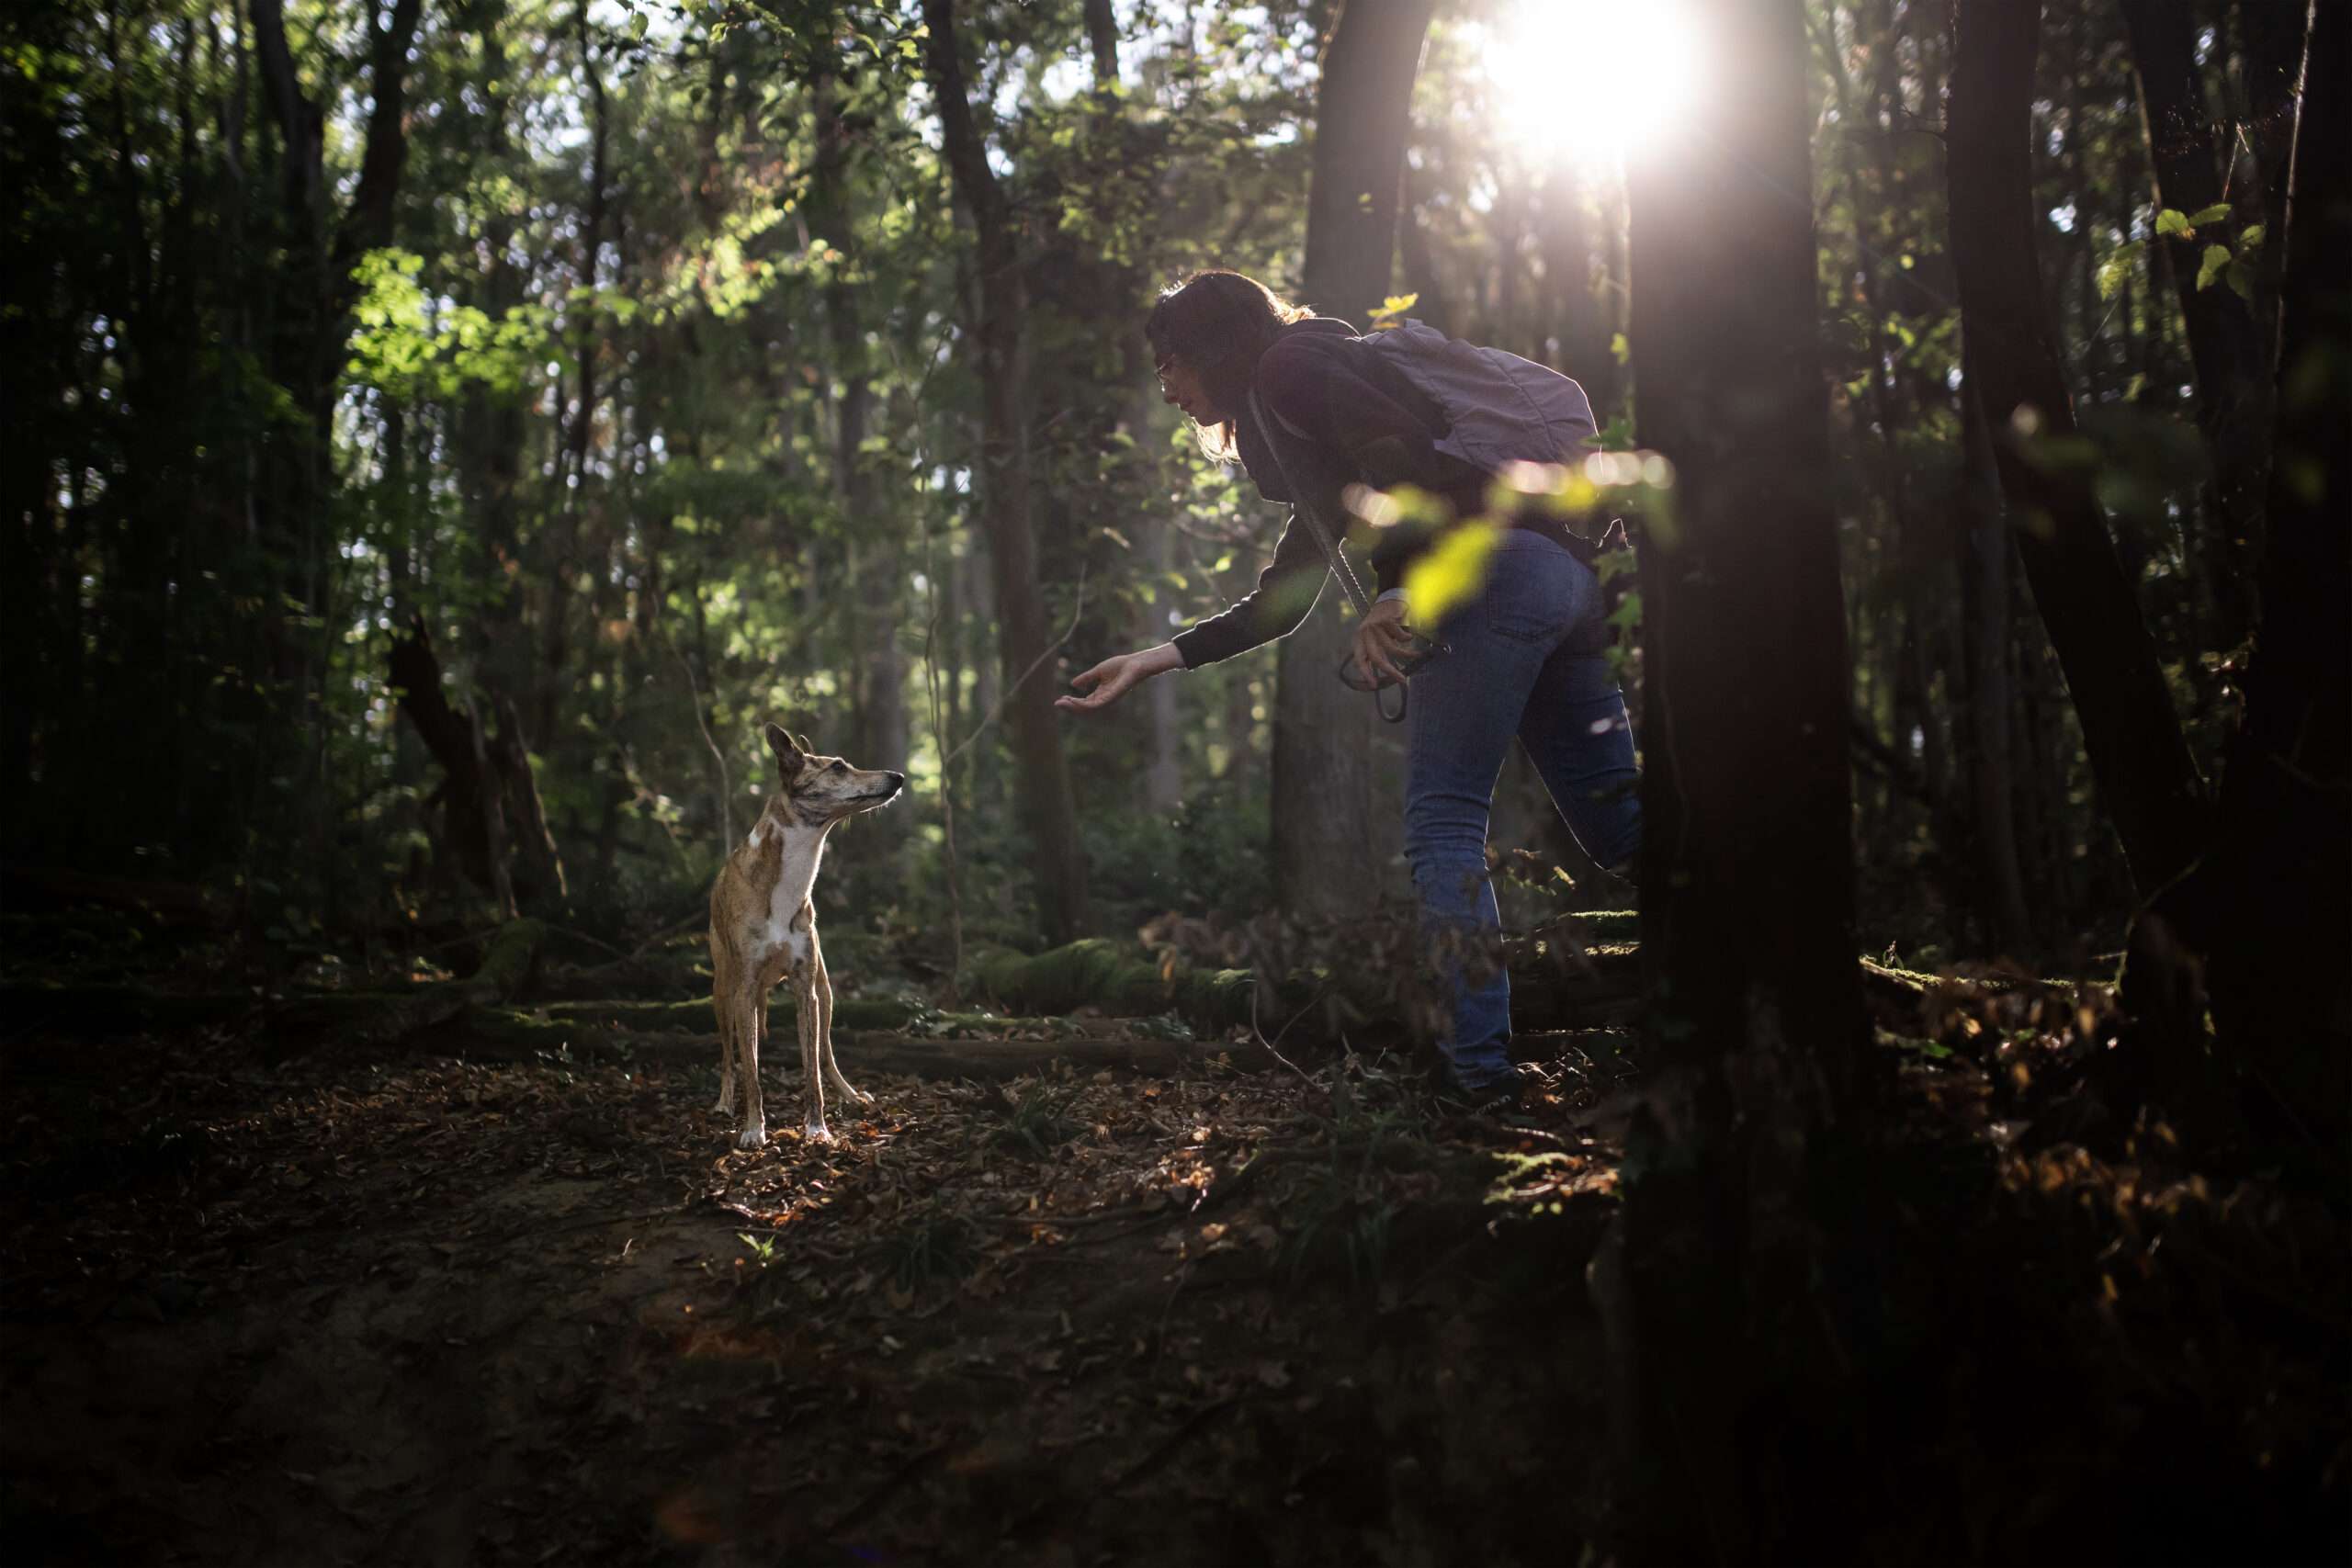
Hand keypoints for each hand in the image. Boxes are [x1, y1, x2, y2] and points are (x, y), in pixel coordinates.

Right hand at [1056, 643, 1182, 714]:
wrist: (1134, 663)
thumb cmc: (1120, 666)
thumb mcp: (1098, 671)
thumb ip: (1086, 678)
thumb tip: (1073, 684)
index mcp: (1100, 694)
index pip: (1083, 703)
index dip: (1071, 703)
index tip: (1059, 700)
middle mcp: (1103, 699)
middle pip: (1084, 709)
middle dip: (1070, 707)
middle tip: (1057, 704)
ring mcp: (1108, 700)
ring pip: (1088, 709)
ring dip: (1074, 707)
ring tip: (1063, 703)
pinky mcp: (1112, 697)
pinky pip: (1096, 705)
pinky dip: (1084, 704)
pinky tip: (1074, 700)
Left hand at [1351, 598, 1414, 688]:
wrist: (1388, 601)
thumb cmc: (1382, 625)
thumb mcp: (1374, 639)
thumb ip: (1375, 653)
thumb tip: (1382, 676)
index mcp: (1359, 640)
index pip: (1360, 660)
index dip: (1366, 673)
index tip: (1374, 685)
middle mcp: (1364, 633)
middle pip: (1376, 657)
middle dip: (1390, 670)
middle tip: (1402, 679)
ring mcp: (1374, 626)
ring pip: (1391, 648)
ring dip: (1406, 654)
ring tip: (1417, 656)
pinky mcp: (1385, 620)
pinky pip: (1400, 636)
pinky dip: (1407, 639)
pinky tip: (1410, 637)